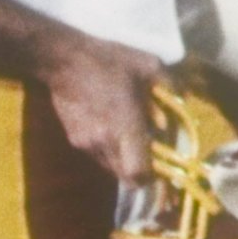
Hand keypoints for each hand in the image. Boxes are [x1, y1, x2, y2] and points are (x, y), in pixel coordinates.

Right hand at [35, 28, 158, 180]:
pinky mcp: (76, 142)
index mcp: (125, 125)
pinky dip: (111, 153)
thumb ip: (170, 94)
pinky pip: (100, 158)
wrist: (64, 60)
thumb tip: (173, 121)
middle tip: (151, 155)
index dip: (152, 177)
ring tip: (131, 138)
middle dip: (142, 173)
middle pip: (127, 178)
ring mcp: (87, 144)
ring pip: (113, 170)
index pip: (137, 173)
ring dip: (126, 162)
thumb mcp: (150, 67)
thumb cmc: (110, 61)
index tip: (162, 168)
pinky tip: (112, 130)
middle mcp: (104, 141)